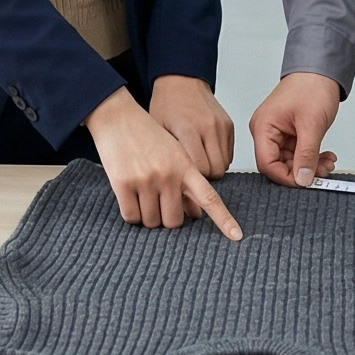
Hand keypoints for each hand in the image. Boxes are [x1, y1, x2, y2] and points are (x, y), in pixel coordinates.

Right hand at [85, 88, 242, 239]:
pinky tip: (129, 196)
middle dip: (166, 218)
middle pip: (174, 221)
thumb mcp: (173, 154)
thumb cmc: (147, 135)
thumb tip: (196, 214)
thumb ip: (186, 182)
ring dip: (147, 216)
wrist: (118, 118)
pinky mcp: (123, 184)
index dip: (224, 219)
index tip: (236, 236)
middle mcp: (168, 174)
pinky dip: (131, 213)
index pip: (209, 198)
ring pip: (151, 222)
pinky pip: (131, 217)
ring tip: (142, 193)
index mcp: (185, 166)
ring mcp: (146, 180)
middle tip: (158, 201)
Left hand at [148, 74, 233, 178]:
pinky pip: (229, 153)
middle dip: (205, 176)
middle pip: (216, 170)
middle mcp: (208, 128)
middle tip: (191, 172)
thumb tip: (175, 184)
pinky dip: (219, 157)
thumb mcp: (158, 131)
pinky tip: (205, 152)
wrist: (181, 81)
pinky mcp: (229, 125)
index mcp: (188, 130)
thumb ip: (169, 157)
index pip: (200, 170)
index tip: (183, 178)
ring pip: (225, 164)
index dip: (191, 179)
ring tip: (197, 161)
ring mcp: (221, 126)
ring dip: (213, 167)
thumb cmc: (166, 105)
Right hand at [249, 71, 342, 186]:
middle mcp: (266, 130)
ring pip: (290, 160)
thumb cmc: (312, 86)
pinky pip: (298, 152)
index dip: (286, 176)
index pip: (267, 164)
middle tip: (323, 170)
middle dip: (302, 170)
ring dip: (310, 164)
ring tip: (327, 161)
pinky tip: (324, 155)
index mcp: (263, 126)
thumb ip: (306, 155)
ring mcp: (278, 131)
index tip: (306, 182)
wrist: (322, 68)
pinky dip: (312, 156)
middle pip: (278, 164)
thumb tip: (302, 179)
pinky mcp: (289, 131)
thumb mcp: (311, 125)